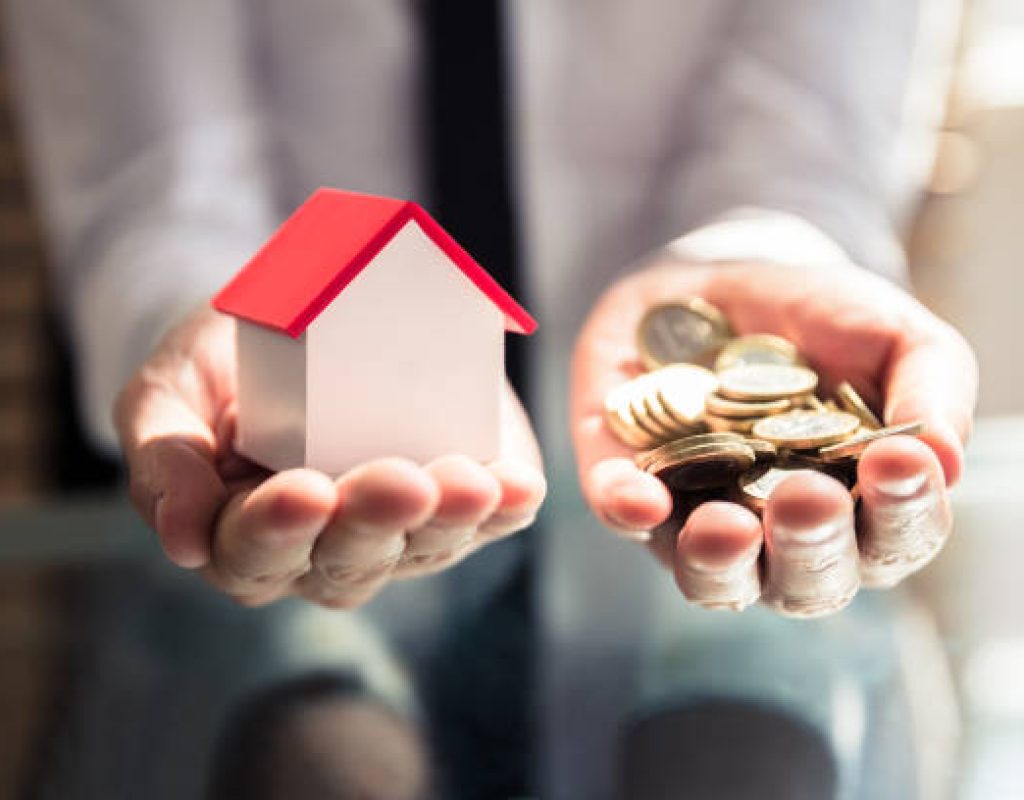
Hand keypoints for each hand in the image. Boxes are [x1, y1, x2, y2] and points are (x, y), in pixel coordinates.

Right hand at [114, 307, 544, 607]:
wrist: (298, 323)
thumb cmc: (223, 365)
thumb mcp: (169, 392)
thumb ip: (165, 458)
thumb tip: (181, 541)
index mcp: (246, 538)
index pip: (254, 553)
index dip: (278, 529)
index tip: (304, 491)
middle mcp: (325, 552)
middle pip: (349, 559)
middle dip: (376, 522)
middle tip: (401, 484)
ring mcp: (398, 535)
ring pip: (424, 547)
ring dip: (451, 519)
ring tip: (472, 484)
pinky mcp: (457, 503)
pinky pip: (488, 521)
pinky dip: (506, 507)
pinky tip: (519, 489)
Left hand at [571, 262, 975, 616]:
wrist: (721, 278)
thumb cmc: (823, 322)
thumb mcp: (892, 333)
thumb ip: (930, 390)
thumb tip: (947, 460)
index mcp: (861, 510)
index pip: (893, 540)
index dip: (902, 514)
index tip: (899, 462)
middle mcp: (781, 536)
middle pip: (804, 580)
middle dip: (810, 545)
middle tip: (808, 498)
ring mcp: (699, 521)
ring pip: (711, 577)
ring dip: (719, 559)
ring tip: (726, 524)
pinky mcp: (628, 486)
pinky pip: (622, 516)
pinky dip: (627, 511)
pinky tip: (638, 496)